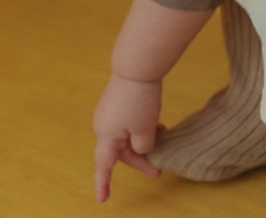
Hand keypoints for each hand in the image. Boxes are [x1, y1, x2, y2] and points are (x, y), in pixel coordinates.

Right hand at [93, 72, 162, 202]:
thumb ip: (142, 146)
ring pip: (127, 135)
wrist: (138, 65)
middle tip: (159, 168)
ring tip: (162, 137)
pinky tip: (157, 123)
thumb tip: (140, 146)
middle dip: (140, 159)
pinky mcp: (118, 100)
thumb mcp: (144, 130)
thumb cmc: (140, 100)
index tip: (103, 199)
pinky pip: (128, 122)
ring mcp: (110, 111)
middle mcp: (104, 125)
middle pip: (121, 151)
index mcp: (106, 135)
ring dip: (143, 141)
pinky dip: (140, 128)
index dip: (103, 183)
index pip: (103, 166)